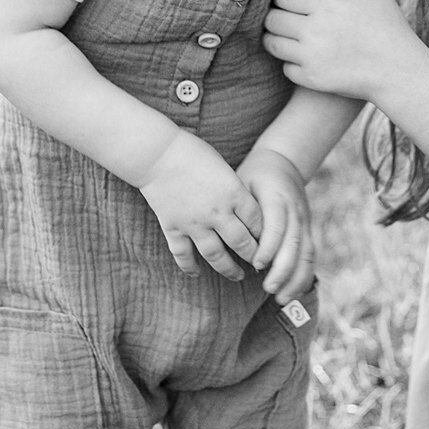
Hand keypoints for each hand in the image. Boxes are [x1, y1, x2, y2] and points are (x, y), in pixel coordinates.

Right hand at [137, 129, 262, 280]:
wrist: (158, 153)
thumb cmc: (193, 153)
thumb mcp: (224, 168)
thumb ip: (234, 191)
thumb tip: (245, 210)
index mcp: (234, 193)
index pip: (257, 222)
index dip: (266, 235)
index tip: (270, 243)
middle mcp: (217, 212)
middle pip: (242, 242)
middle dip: (254, 256)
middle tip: (261, 264)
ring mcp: (194, 223)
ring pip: (216, 255)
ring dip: (229, 269)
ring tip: (238, 276)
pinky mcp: (173, 228)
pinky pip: (183, 255)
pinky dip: (189, 267)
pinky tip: (196, 274)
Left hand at [237, 148, 314, 303]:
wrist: (283, 161)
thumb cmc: (254, 176)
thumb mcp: (243, 182)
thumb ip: (240, 209)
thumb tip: (232, 238)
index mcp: (278, 196)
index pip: (277, 224)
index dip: (269, 246)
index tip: (257, 265)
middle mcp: (295, 210)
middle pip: (295, 242)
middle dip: (283, 268)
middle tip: (268, 288)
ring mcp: (305, 220)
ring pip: (306, 252)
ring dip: (296, 277)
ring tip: (280, 298)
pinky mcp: (308, 230)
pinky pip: (310, 256)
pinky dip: (303, 276)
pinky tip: (290, 293)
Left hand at [264, 0, 428, 107]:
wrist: (399, 73)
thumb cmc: (390, 31)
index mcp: (326, 7)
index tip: (292, 0)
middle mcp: (313, 31)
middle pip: (272, 19)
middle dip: (276, 16)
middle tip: (286, 17)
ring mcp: (310, 57)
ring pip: (272, 44)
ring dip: (277, 38)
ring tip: (290, 36)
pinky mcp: (311, 79)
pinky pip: (285, 68)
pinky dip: (291, 63)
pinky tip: (305, 58)